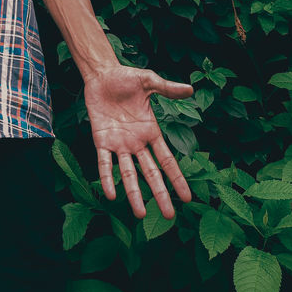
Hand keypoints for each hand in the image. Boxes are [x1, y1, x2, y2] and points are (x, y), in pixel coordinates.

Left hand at [83, 63, 193, 219]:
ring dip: (133, 193)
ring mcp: (119, 144)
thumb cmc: (126, 78)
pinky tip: (111, 194)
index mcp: (150, 132)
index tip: (187, 198)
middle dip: (160, 194)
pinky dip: (107, 178)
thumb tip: (190, 88)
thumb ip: (167, 88)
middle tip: (169, 216)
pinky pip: (104, 163)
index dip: (176, 178)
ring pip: (128, 173)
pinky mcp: (101, 140)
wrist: (101, 74)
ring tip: (140, 214)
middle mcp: (136, 143)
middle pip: (150, 173)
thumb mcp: (149, 81)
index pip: (167, 160)